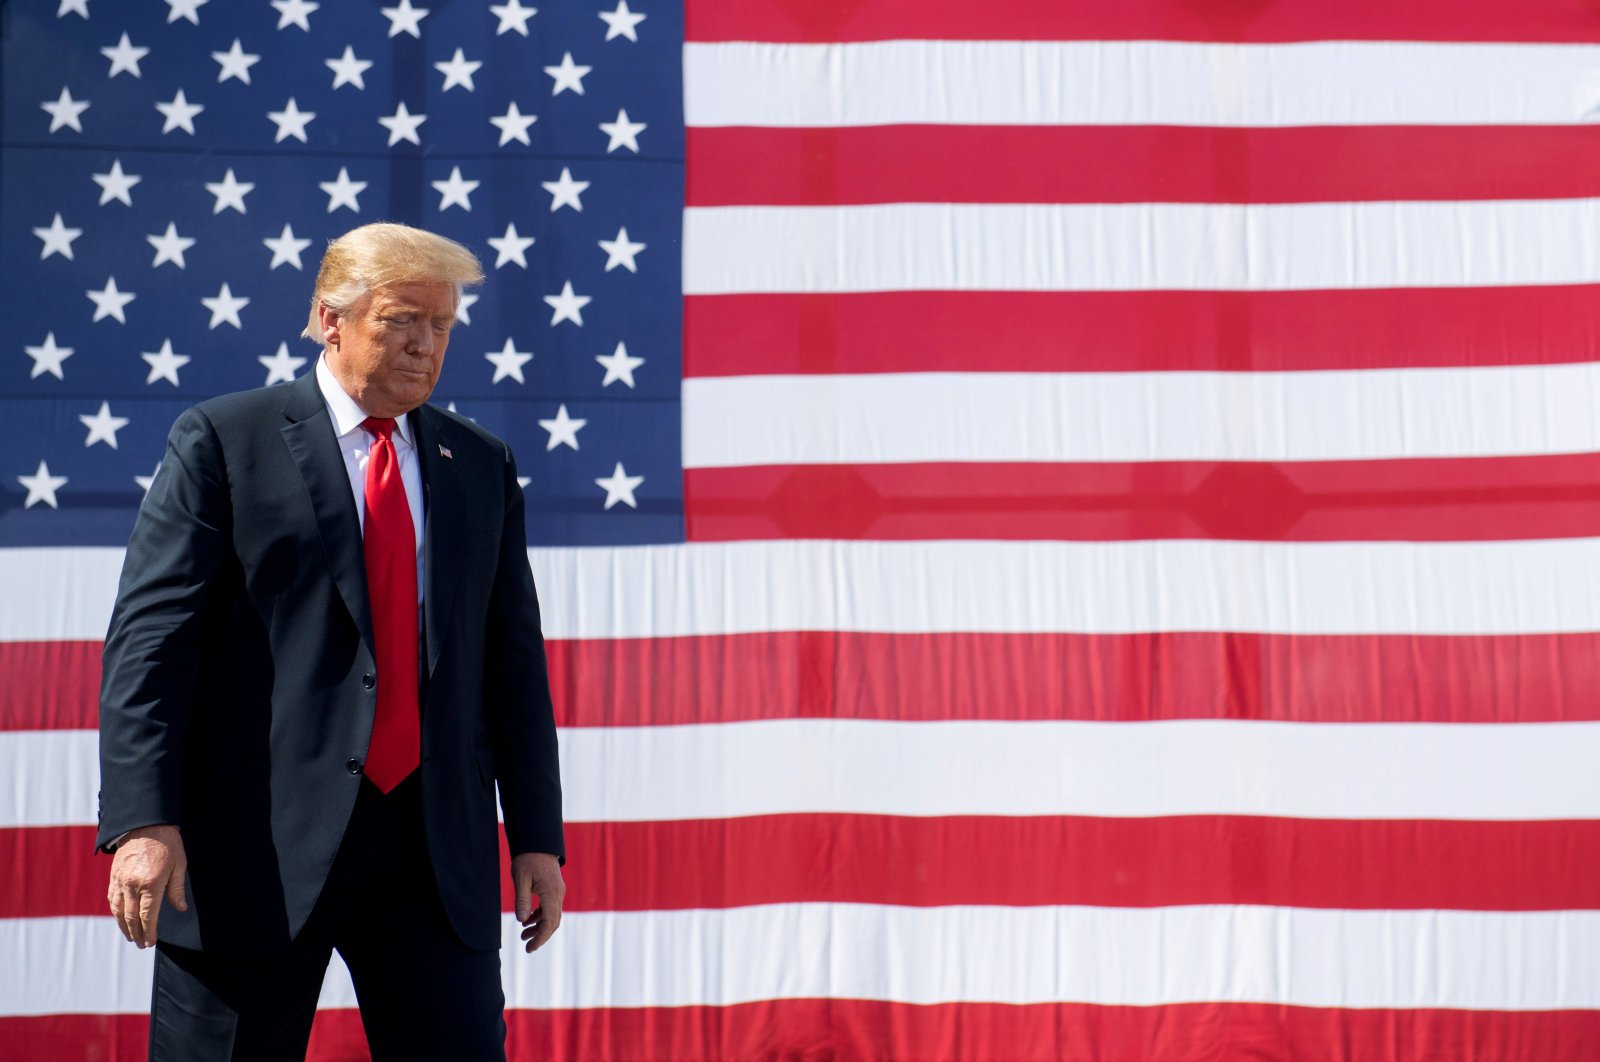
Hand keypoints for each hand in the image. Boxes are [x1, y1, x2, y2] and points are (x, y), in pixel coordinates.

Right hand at [108, 824, 186, 947]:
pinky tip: (120, 919)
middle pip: (131, 916)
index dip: (149, 931)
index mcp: (151, 883)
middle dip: (137, 933)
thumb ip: (177, 888)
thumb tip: (180, 908)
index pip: (147, 915)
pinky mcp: (113, 876)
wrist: (145, 822)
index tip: (151, 942)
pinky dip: (115, 912)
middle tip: (141, 944)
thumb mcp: (180, 864)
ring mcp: (120, 880)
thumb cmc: (167, 842)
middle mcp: (132, 884)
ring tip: (130, 937)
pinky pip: (112, 898)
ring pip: (118, 910)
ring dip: (123, 926)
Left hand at [512, 852, 563, 952]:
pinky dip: (540, 917)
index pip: (549, 922)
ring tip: (523, 935)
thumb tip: (522, 921)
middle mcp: (559, 894)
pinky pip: (550, 907)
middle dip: (541, 936)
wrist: (538, 841)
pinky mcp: (554, 888)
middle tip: (527, 947)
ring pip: (552, 915)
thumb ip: (522, 901)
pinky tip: (528, 920)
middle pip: (553, 922)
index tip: (530, 948)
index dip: (540, 937)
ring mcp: (558, 891)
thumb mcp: (520, 879)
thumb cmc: (528, 858)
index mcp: (552, 893)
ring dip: (539, 927)